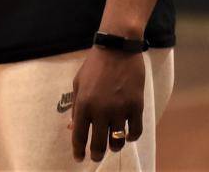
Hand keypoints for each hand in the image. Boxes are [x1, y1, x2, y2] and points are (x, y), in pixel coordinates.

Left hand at [71, 47, 144, 162]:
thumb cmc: (94, 66)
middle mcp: (101, 110)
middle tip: (95, 157)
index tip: (79, 159)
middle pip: (98, 143)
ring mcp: (120, 110)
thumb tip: (72, 127)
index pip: (79, 134)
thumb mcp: (78, 84)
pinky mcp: (136, 107)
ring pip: (118, 140)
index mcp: (84, 103)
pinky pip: (135, 132)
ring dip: (114, 146)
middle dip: (96, 154)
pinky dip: (131, 137)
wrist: (117, 50)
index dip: (78, 149)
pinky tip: (127, 135)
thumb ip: (76, 106)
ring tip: (112, 145)